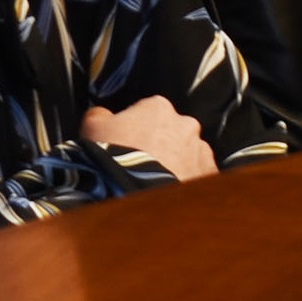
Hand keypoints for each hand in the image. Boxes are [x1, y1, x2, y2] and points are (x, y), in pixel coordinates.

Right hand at [82, 96, 214, 181]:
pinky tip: (171, 192)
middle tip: (143, 164)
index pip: (148, 112)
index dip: (136, 129)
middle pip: (172, 132)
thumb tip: (102, 114)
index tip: (127, 143)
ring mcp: (200, 151)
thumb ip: (100, 114)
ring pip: (189, 154)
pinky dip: (189, 182)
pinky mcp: (209, 175)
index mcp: (158, 107)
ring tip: (156, 182)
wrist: (131, 193)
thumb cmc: (112, 158)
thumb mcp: (92, 127)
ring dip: (176, 165)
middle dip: (160, 146)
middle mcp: (185, 125)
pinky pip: (200, 176)